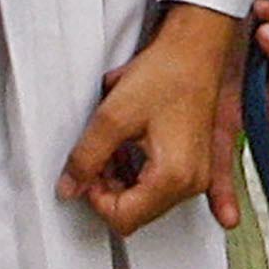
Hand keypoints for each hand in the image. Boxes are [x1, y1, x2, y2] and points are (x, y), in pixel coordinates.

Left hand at [67, 3, 244, 237]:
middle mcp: (192, 183)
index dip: (95, 197)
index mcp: (174, 177)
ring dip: (122, 179)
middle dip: (109, 188)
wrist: (196, 49)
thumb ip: (86, 157)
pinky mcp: (197, 163)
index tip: (88, 171)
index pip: (123, 218)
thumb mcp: (114, 116)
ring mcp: (197, 175)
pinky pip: (162, 184)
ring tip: (114, 145)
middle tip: (97, 156)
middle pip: (136, 213)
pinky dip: (140, 171)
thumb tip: (70, 186)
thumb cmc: (169, 74)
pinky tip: (131, 145)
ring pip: (146, 199)